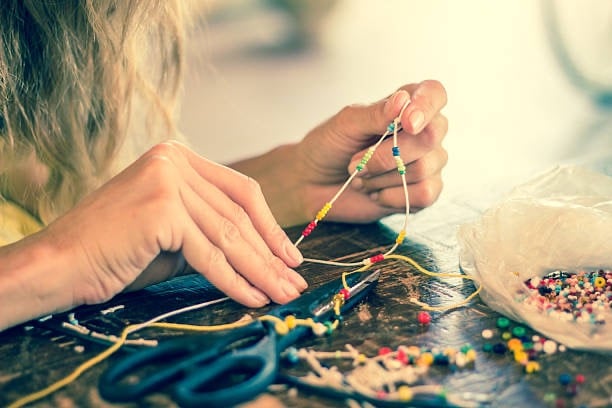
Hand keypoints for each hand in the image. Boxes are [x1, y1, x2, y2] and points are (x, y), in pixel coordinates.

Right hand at [29, 142, 306, 314]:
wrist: (59, 264)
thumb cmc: (114, 251)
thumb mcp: (172, 233)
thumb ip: (210, 229)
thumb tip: (261, 251)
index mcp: (178, 156)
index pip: (239, 191)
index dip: (269, 227)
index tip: (288, 256)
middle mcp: (174, 160)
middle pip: (237, 216)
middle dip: (269, 255)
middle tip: (293, 282)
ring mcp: (167, 180)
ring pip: (228, 236)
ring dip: (260, 271)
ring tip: (281, 294)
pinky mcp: (162, 208)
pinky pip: (209, 254)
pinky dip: (234, 281)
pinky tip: (253, 298)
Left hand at [236, 81, 447, 225]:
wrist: (313, 184)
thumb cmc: (329, 147)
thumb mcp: (345, 124)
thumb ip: (375, 114)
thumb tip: (402, 101)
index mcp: (407, 105)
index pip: (434, 94)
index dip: (426, 106)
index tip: (407, 123)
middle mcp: (423, 132)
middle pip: (430, 136)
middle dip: (386, 154)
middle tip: (356, 161)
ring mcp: (426, 163)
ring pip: (424, 168)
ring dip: (381, 177)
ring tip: (360, 177)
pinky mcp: (422, 193)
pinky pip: (424, 194)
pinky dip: (392, 196)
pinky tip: (374, 192)